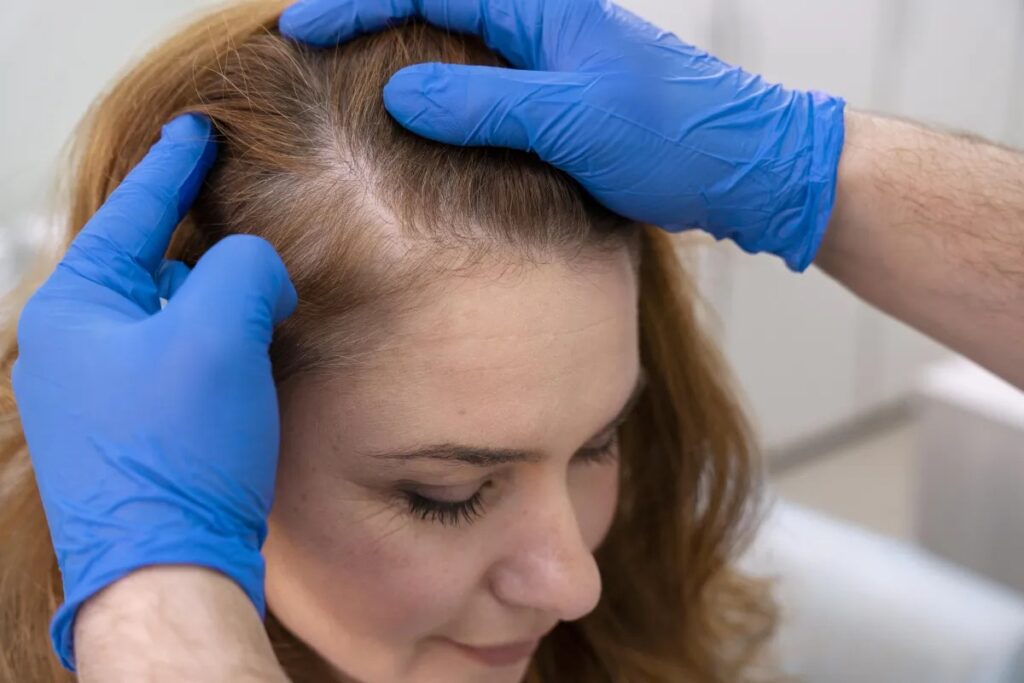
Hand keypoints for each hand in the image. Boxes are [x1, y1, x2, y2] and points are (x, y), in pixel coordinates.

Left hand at [12, 113, 296, 669]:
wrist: (168, 568)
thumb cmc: (178, 452)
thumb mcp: (218, 333)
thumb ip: (243, 268)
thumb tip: (254, 269)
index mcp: (75, 309)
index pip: (132, 213)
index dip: (173, 166)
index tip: (198, 130)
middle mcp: (73, 348)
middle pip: (147, 266)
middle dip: (198, 247)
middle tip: (238, 220)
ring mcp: (96, 394)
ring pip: (164, 316)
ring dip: (210, 304)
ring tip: (252, 298)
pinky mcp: (129, 430)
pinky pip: (171, 361)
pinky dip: (209, 345)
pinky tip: (240, 355)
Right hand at [279, 0, 845, 270]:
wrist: (743, 165)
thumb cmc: (673, 136)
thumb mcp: (571, 121)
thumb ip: (481, 104)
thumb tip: (394, 91)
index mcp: (540, 8)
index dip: (355, 4)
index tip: (299, 29)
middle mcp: (539, 21)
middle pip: (431, 2)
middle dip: (366, 13)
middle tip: (306, 42)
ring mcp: (547, 57)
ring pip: (452, 41)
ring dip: (396, 49)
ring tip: (339, 74)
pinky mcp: (557, 94)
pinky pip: (479, 78)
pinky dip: (436, 89)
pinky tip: (412, 115)